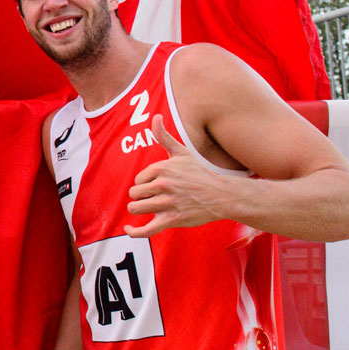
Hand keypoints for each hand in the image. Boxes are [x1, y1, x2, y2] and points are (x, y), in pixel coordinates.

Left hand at [124, 115, 233, 236]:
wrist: (221, 195)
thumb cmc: (199, 173)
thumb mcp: (181, 153)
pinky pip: (146, 229)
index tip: (159, 185)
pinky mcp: (172, 220)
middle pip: (134, 194)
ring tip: (151, 208)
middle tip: (156, 197)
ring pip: (136, 208)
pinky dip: (134, 232)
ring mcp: (167, 203)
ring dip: (140, 209)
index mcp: (161, 168)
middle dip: (141, 197)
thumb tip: (156, 117)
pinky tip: (127, 228)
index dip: (145, 184)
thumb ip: (164, 137)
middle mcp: (163, 185)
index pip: (138, 180)